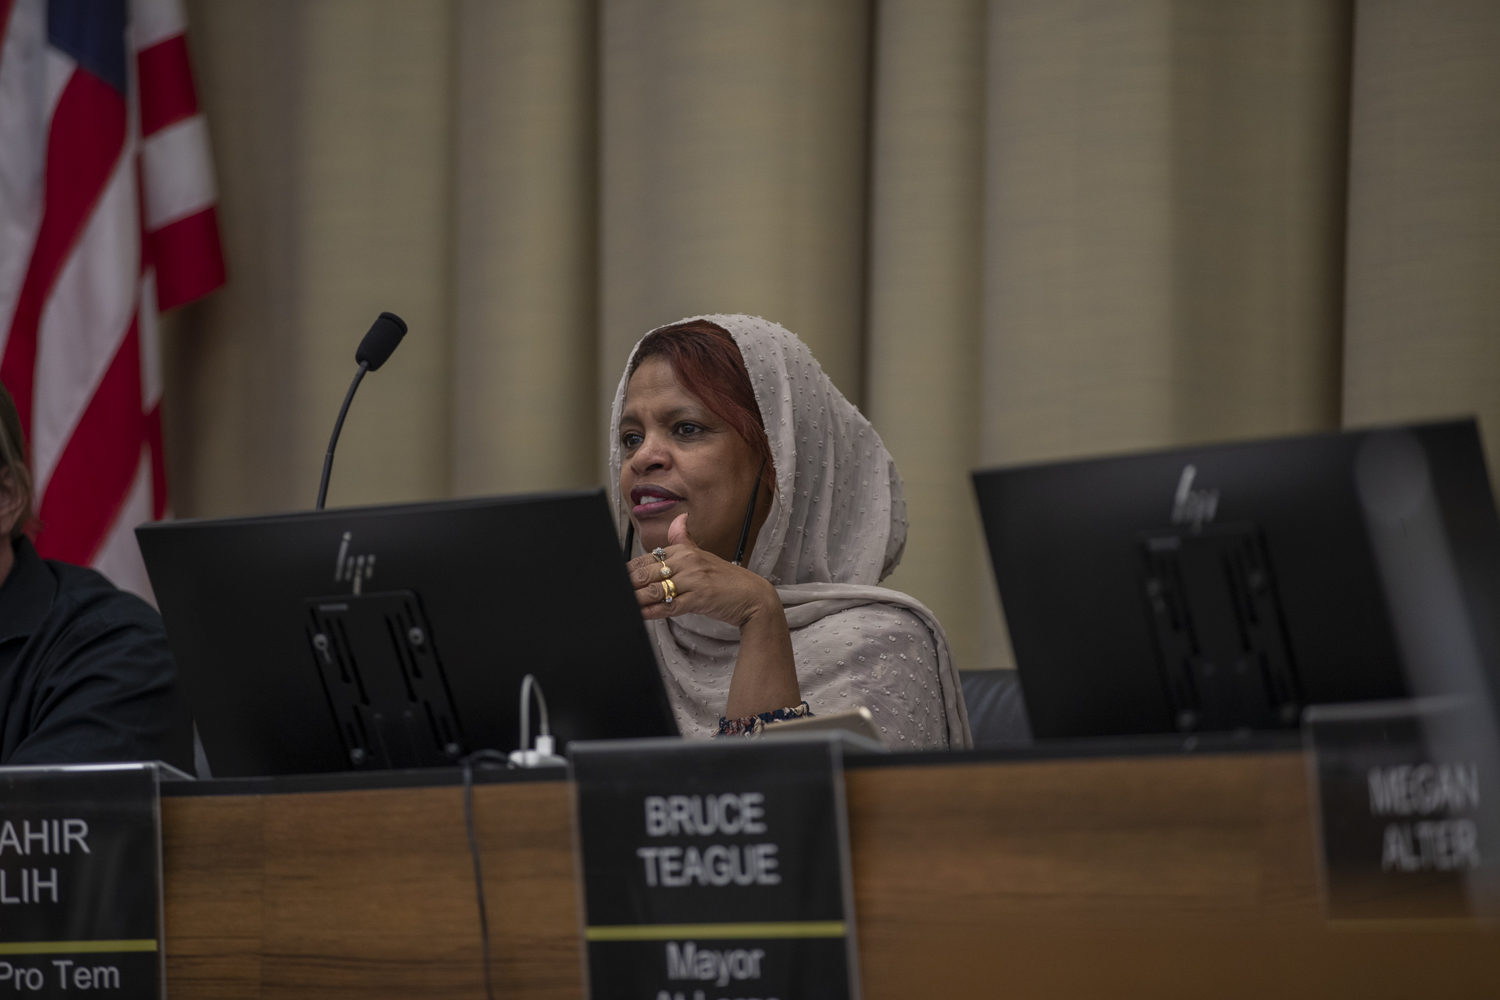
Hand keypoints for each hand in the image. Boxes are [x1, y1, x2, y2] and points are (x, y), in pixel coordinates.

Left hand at [627, 514, 778, 625]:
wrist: (753, 596)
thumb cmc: (726, 579)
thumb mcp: (703, 556)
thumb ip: (684, 539)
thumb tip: (679, 519)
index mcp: (684, 550)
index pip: (647, 558)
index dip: (627, 570)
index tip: (612, 576)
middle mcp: (687, 561)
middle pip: (646, 572)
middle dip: (626, 583)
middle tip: (609, 591)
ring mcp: (693, 579)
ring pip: (654, 589)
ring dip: (634, 598)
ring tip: (619, 603)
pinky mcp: (699, 598)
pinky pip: (669, 605)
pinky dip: (651, 611)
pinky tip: (640, 614)